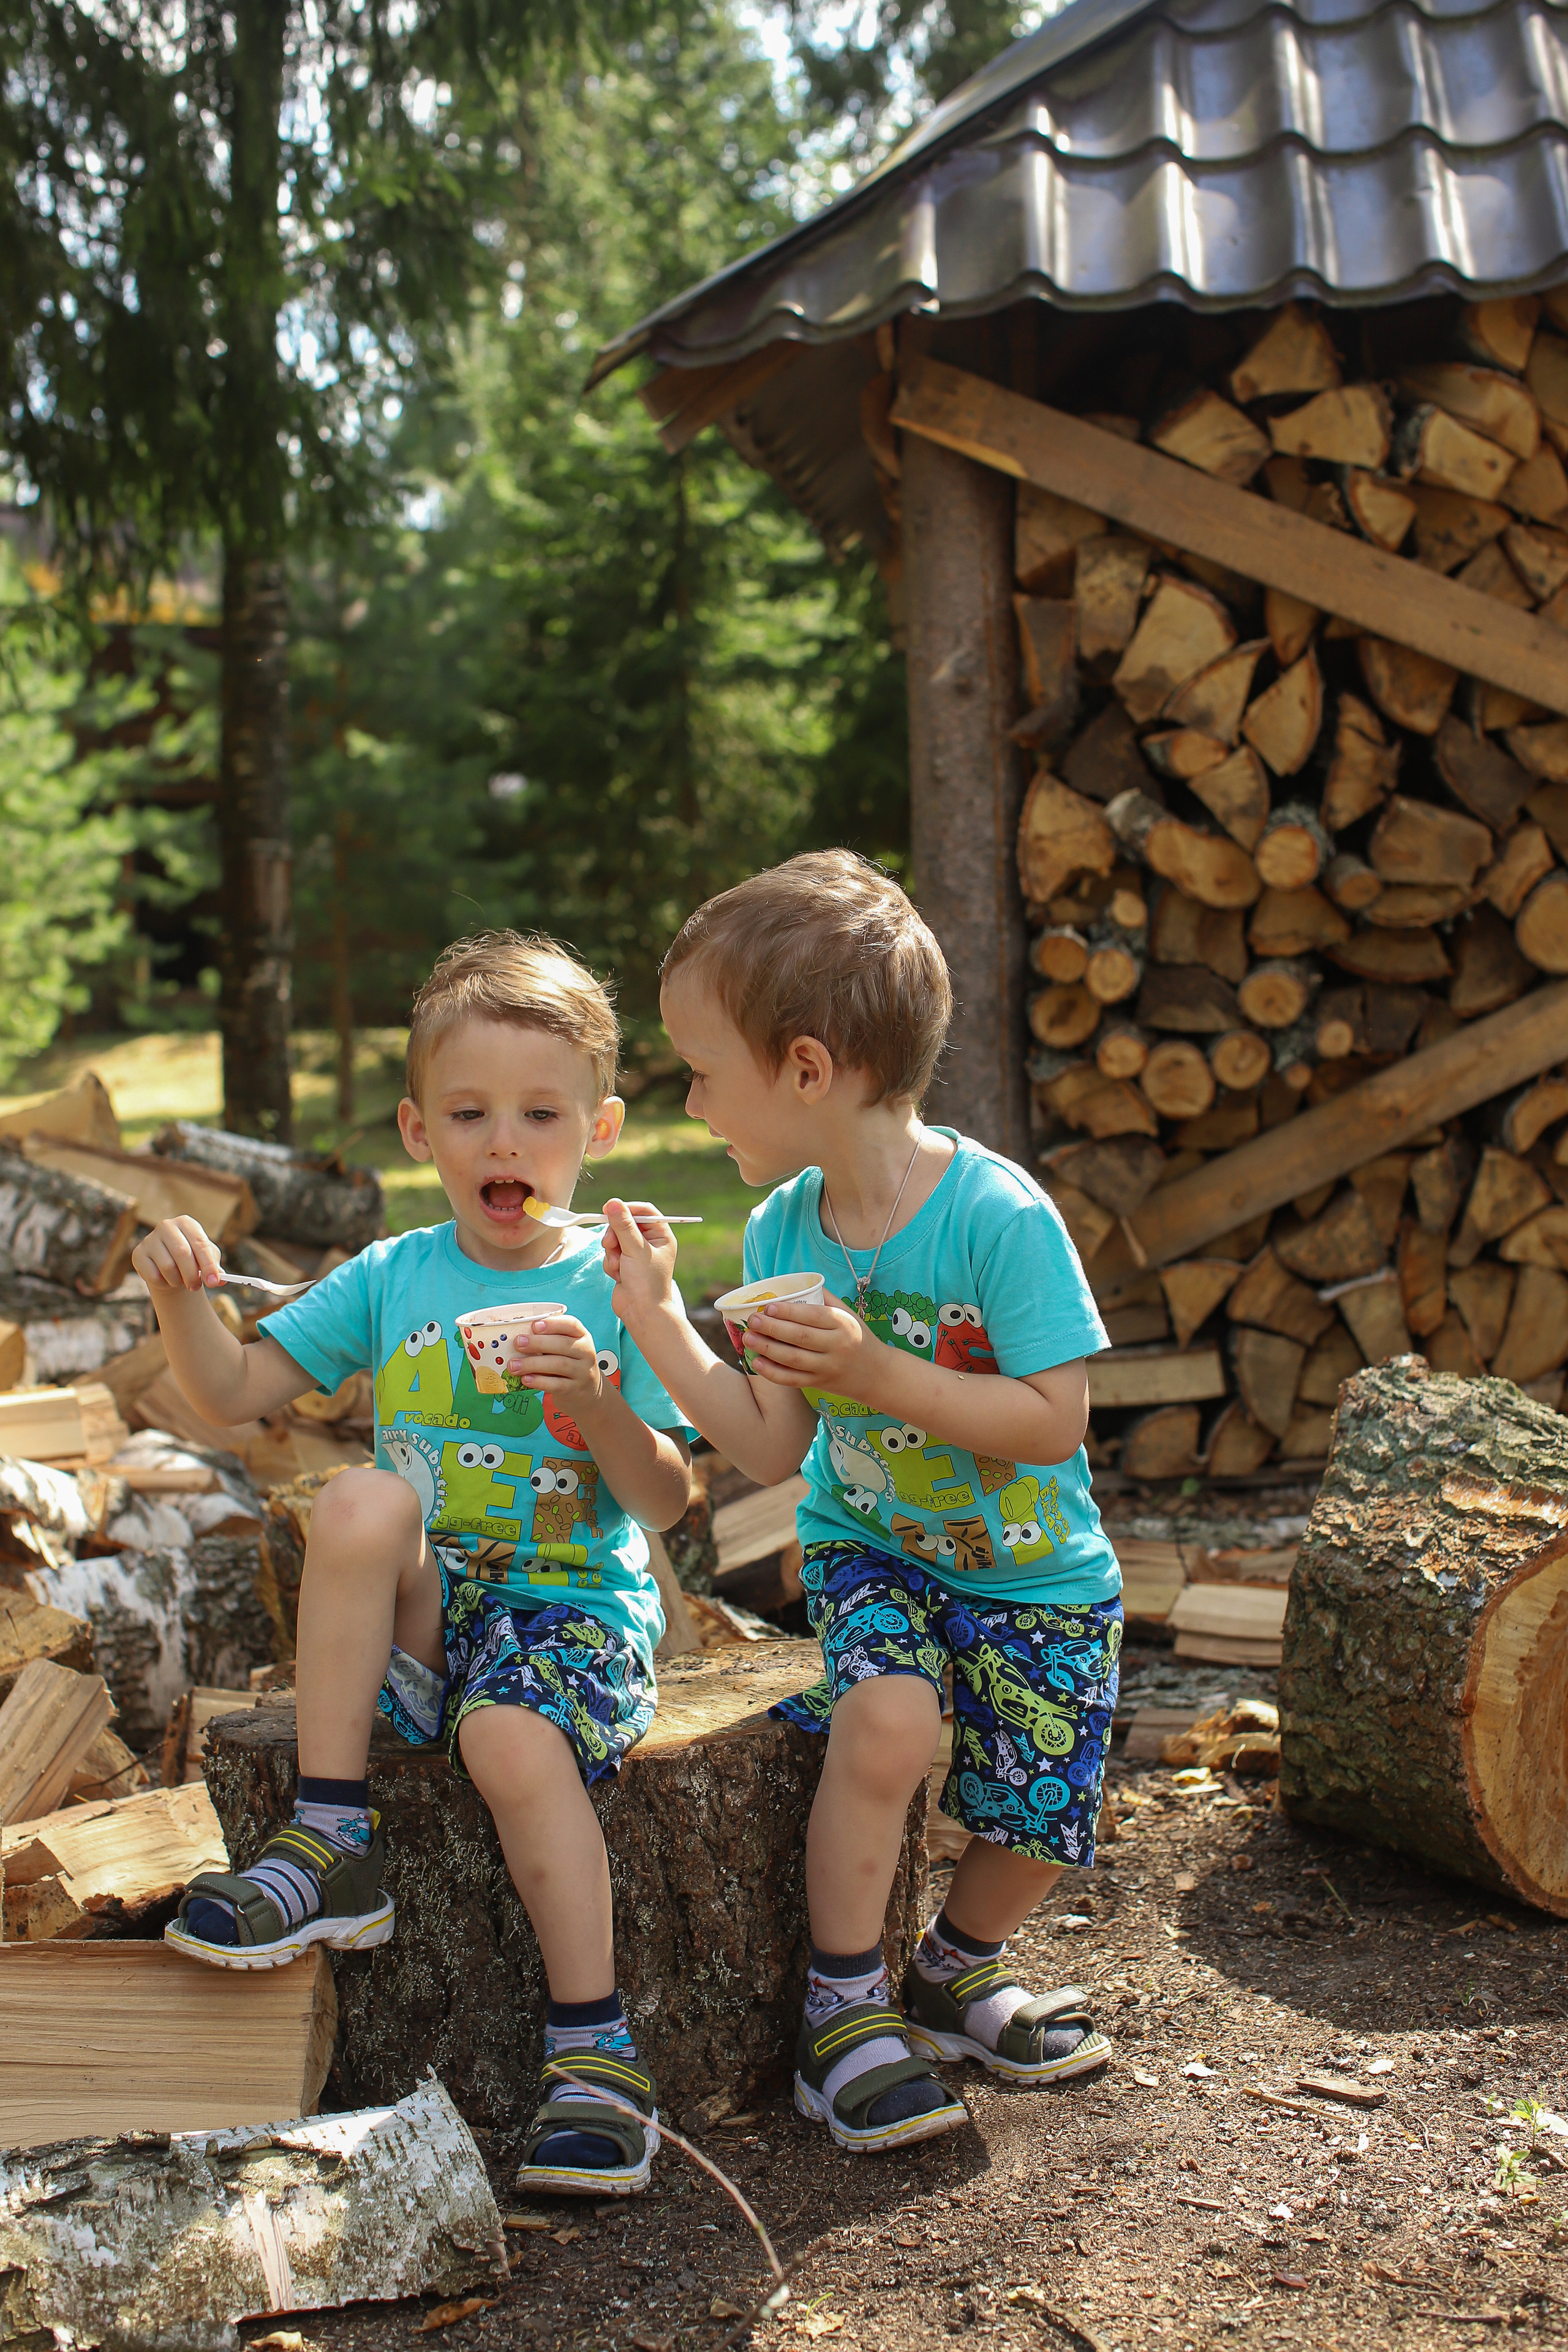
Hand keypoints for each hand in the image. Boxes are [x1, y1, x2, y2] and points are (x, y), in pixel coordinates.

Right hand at [132, 1215, 222, 1292]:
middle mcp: (166, 1226)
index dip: (208, 1265)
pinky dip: (163, 1284)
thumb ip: (215, 1268)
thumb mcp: (207, 1260)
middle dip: (192, 1275)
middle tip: (196, 1287)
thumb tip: (220, 1279)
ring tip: (181, 1280)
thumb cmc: (192, 1259)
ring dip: (178, 1281)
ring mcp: (149, 1239)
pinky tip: (166, 1280)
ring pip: (167, 1266)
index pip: (200, 1243)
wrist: (169, 1264)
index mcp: (186, 1223)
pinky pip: (153, 1276)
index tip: (214, 1282)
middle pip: (182, 1253)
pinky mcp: (138, 1254)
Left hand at [506, 1313, 603, 1410]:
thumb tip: (519, 1337)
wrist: (587, 1391)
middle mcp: (585, 1352)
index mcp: (581, 1336)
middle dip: (538, 1343)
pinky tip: (526, 1379)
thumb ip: (549, 1340)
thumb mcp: (566, 1348)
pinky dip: (539, 1381)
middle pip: (563, 1344)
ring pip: (558, 1364)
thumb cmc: (570, 1363)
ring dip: (533, 1364)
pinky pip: (556, 1384)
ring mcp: (582, 1372)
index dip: (553, 1324)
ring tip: (514, 1365)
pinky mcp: (575, 1389)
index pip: (571, 1324)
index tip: (534, 1325)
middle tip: (518, 1343)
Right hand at [600, 1199, 675, 1328]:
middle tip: (609, 1243)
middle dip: (615, 1235)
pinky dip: (610, 1264)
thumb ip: (623, 1225)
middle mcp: (650, 1244)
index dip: (627, 1209)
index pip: (644, 1212)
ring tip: (618, 1266)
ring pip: (614, 1240)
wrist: (641, 1312)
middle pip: (625, 1224)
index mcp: (661, 1236)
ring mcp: (636, 1255)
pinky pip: (610, 1254)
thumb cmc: (646, 1282)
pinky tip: (618, 1276)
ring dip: (612, 1252)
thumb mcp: (635, 1249)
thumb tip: (613, 1203)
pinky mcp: (624, 1265)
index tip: (610, 1209)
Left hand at [745, 1292, 884, 1399]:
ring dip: (767, 1349)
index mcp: (843, 1324)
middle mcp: (836, 1346)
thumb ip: (825, 1299)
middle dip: (772, 1328)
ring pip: (793, 1359)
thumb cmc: (857, 1337)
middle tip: (753, 1320)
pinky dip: (773, 1372)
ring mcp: (827, 1367)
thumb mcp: (848, 1314)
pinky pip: (793, 1379)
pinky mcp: (819, 1383)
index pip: (813, 1316)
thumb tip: (795, 1285)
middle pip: (800, 1337)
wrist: (877, 1374)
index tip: (769, 1306)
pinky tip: (757, 1362)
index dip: (789, 1311)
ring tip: (748, 1338)